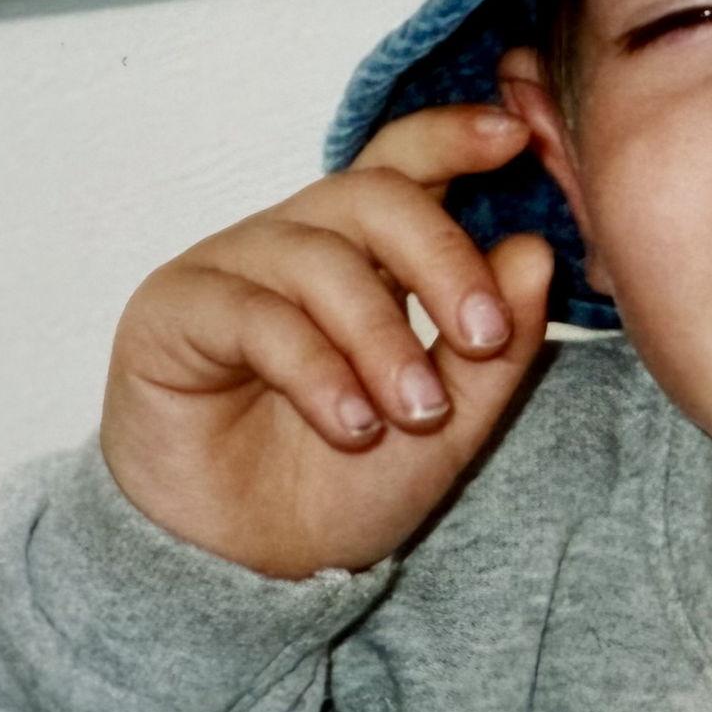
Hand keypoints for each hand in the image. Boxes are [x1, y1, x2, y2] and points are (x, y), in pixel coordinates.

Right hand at [100, 104, 552, 578]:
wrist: (248, 575)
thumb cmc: (343, 483)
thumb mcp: (448, 422)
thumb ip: (496, 344)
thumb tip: (537, 251)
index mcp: (366, 247)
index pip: (407, 161)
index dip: (454, 136)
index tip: (514, 136)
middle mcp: (299, 238)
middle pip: (375, 194)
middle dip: (442, 259)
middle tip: (483, 335)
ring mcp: (233, 266)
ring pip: (322, 259)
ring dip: (380, 337)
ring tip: (415, 411)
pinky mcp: (175, 308)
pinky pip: (255, 315)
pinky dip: (315, 369)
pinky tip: (351, 426)